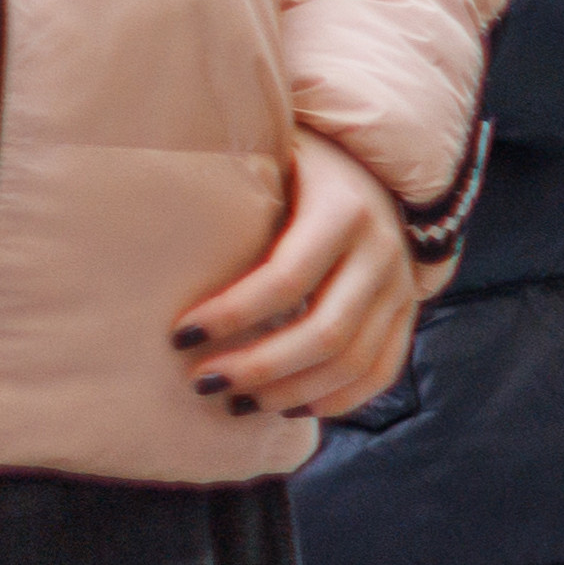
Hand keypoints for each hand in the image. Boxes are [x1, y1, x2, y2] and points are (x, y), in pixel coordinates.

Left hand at [177, 130, 425, 422]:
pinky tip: (289, 406)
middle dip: (260, 366)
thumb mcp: (265, 158)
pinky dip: (337, 399)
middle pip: (326, 332)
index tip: (180, 336)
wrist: (369, 161)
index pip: (286, 279)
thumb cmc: (290, 163)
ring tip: (238, 402)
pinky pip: (381, 371)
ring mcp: (402, 285)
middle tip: (204, 382)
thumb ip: (231, 191)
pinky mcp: (408, 311)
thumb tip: (155, 244)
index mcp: (343, 209)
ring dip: (292, 390)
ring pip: (354, 361)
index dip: (232, 314)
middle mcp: (382, 250)